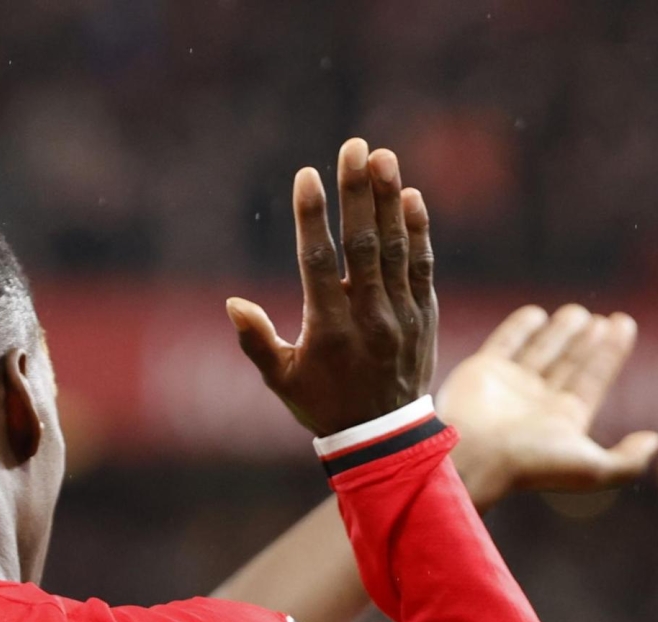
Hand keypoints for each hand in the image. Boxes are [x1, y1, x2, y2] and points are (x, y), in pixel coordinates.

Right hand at [227, 138, 436, 436]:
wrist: (385, 439)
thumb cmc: (324, 406)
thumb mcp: (281, 381)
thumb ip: (257, 341)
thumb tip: (233, 303)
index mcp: (329, 330)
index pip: (318, 263)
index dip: (312, 217)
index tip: (307, 176)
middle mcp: (369, 317)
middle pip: (362, 245)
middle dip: (357, 193)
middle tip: (354, 147)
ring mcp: (401, 315)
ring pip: (395, 249)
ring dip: (389, 200)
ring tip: (383, 157)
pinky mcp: (424, 316)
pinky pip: (422, 267)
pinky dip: (418, 232)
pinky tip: (412, 198)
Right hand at [439, 304, 657, 506]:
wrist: (472, 455)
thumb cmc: (530, 463)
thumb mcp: (591, 468)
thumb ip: (627, 461)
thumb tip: (655, 441)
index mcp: (564, 421)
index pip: (593, 379)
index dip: (611, 353)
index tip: (624, 323)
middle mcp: (538, 403)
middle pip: (570, 364)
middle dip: (588, 342)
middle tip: (602, 321)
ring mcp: (510, 386)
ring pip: (541, 352)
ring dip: (561, 333)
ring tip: (578, 313)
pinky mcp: (483, 370)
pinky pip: (505, 342)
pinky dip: (520, 328)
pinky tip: (536, 314)